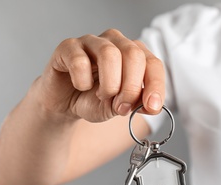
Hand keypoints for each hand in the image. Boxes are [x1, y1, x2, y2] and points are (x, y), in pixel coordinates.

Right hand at [35, 29, 164, 121]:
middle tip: (121, 107)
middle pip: (134, 55)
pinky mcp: (68, 47)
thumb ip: (135, 103)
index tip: (151, 107)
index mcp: (134, 54)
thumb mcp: (120, 107)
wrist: (65, 103)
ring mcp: (92, 41)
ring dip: (109, 84)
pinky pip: (79, 61)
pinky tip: (81, 86)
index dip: (155, 86)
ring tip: (102, 97)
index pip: (153, 64)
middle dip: (131, 87)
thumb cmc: (94, 99)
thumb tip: (149, 104)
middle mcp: (116, 42)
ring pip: (109, 54)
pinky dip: (83, 81)